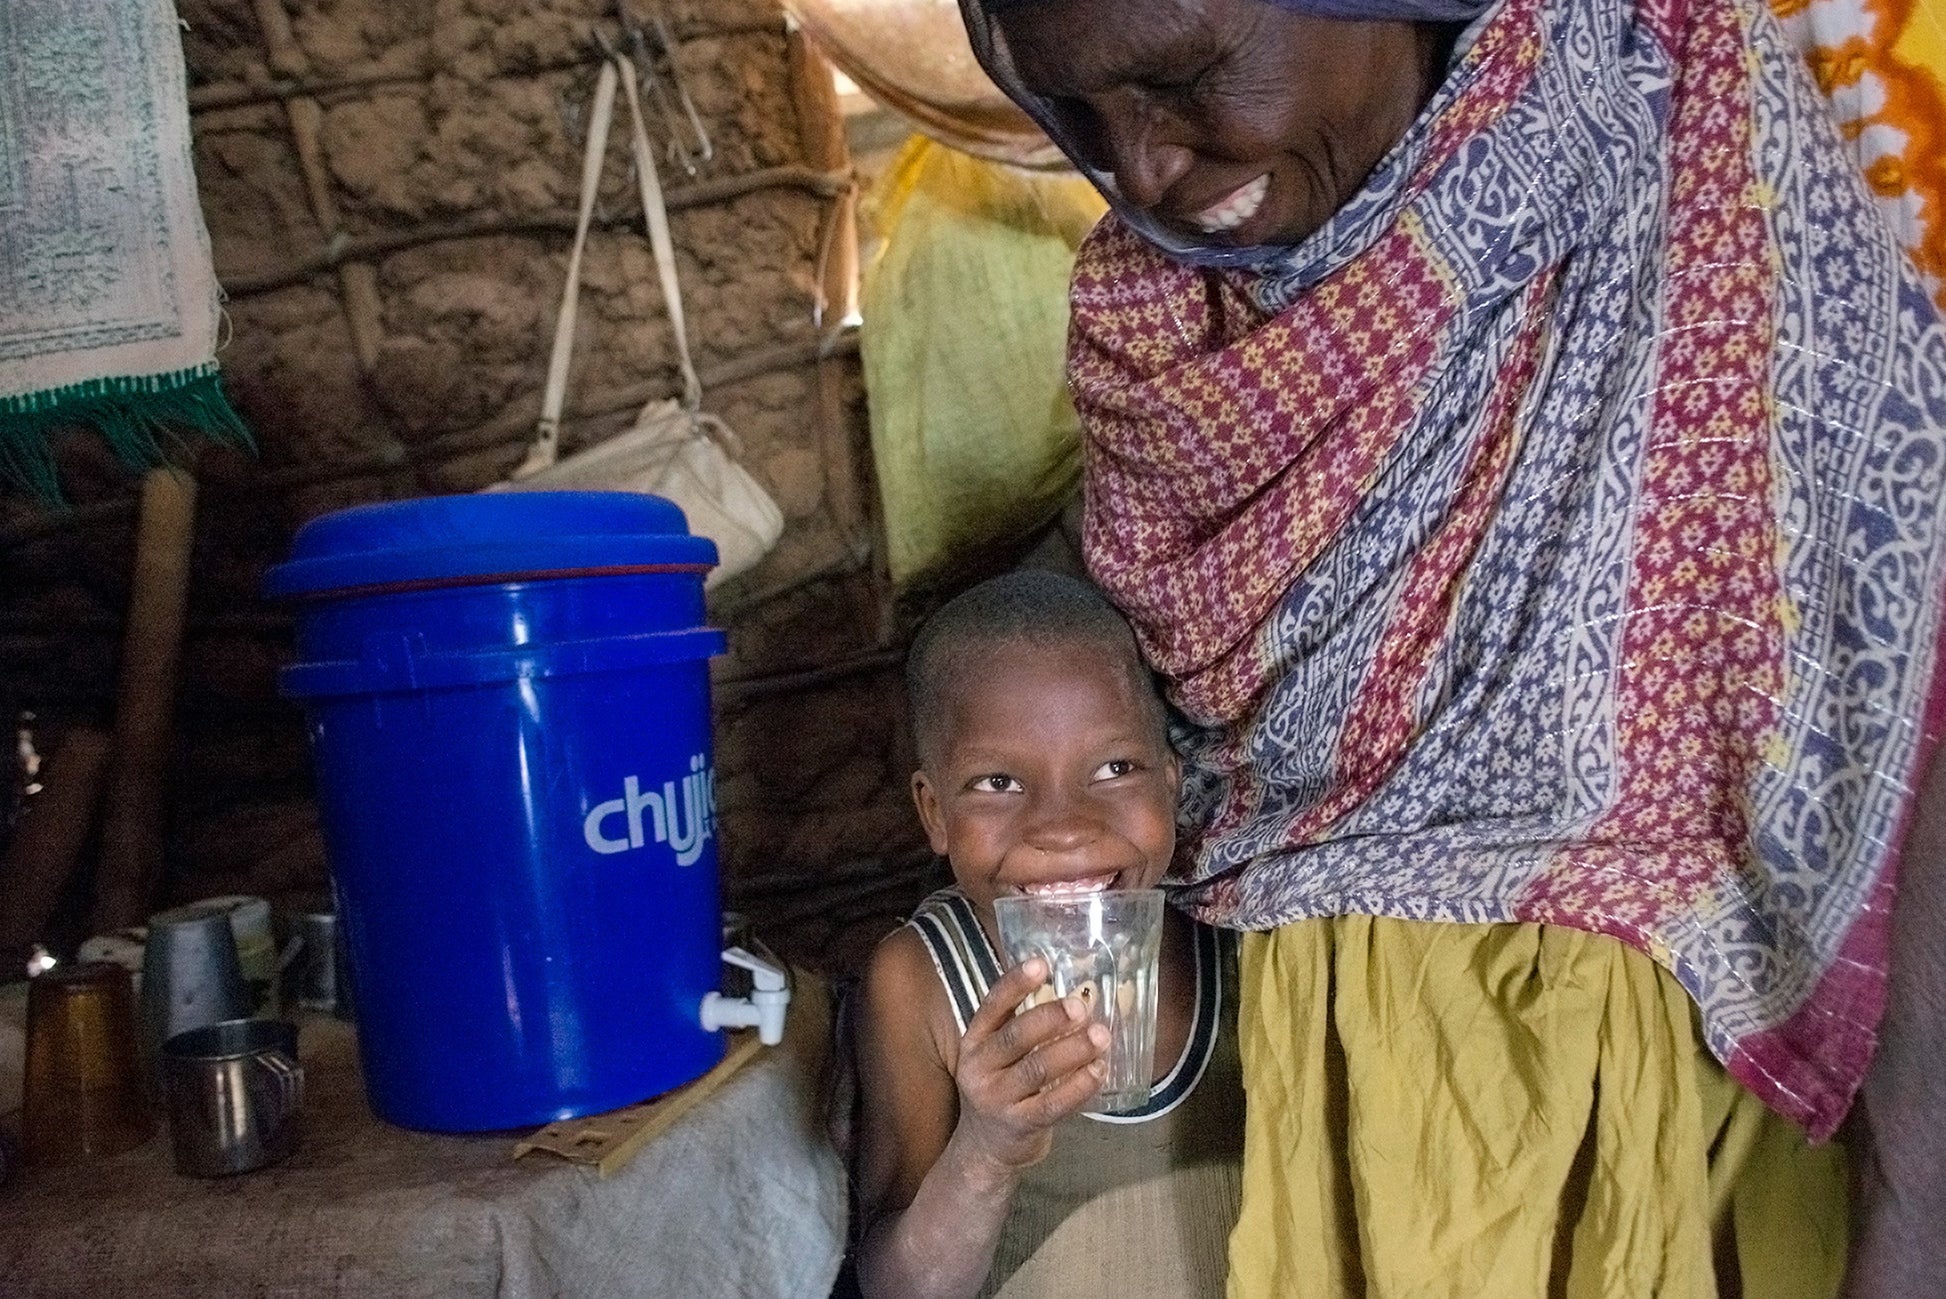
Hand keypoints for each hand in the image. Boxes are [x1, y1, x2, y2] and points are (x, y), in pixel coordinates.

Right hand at [949, 957, 1108, 1176]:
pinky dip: (1079, 1087)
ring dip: (1072, 1050)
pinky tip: (1099, 1071)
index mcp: (975, 1040)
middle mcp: (979, 1067)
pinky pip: (1052, 1105)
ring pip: (1036, 1070)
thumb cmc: (1002, 1087)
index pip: (992, 1006)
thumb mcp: (998, 1055)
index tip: (1042, 964)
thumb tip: (1076, 993)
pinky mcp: (1018, 1126)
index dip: (1015, 983)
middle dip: (1049, 1018)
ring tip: (1101, 1035)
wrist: (984, 1148)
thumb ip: (1024, 1028)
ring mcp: (996, 1099)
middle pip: (1015, 1038)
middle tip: (1081, 1006)